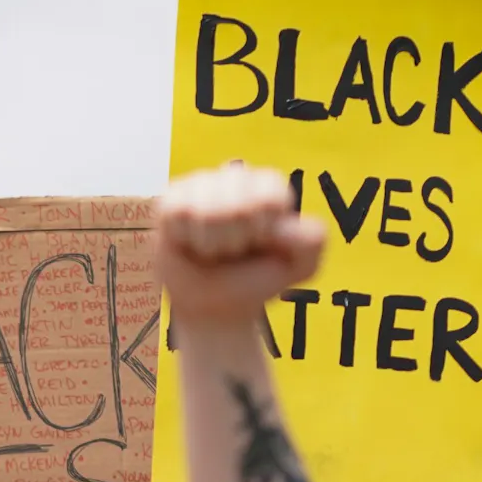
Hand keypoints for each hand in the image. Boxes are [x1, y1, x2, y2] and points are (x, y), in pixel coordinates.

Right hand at [157, 163, 325, 326]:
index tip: (259, 245)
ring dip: (208, 242)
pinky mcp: (169, 198)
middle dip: (234, 241)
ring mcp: (200, 184)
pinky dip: (183, 236)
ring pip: (204, 209)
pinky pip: (175, 212)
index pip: (268, 197)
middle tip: (233, 251)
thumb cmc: (255, 278)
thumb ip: (311, 240)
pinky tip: (189, 242)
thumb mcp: (301, 266)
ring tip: (212, 250)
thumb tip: (282, 222)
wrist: (215, 304)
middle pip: (235, 205)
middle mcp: (236, 177)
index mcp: (270, 187)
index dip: (263, 231)